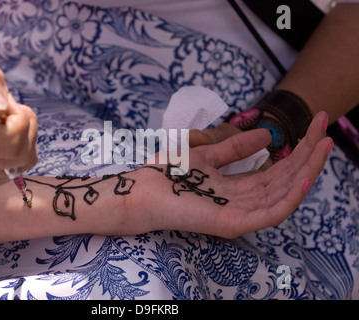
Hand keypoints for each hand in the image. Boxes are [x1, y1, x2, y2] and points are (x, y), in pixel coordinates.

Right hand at [0, 64, 37, 189]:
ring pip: (21, 165)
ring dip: (24, 143)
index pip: (11, 139)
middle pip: (20, 155)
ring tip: (5, 127)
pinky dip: (17, 157)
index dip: (20, 119)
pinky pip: (14, 174)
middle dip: (26, 131)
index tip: (7, 107)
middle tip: (10, 116)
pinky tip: (2, 143)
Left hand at [134, 112, 331, 237]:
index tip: (313, 127)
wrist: (140, 190)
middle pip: (284, 180)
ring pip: (283, 195)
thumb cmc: (168, 174)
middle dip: (307, 155)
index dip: (296, 151)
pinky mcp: (231, 223)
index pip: (275, 172)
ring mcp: (238, 214)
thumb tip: (266, 135)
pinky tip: (305, 175)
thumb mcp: (207, 154)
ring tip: (323, 145)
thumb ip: (235, 149)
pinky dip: (290, 197)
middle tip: (325, 128)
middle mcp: (241, 202)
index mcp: (236, 188)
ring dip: (306, 170)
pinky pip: (269, 214)